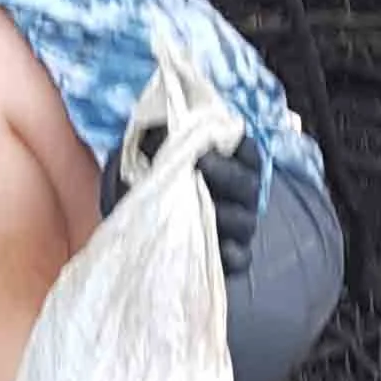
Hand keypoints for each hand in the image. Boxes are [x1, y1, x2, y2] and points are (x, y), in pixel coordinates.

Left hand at [100, 121, 262, 278]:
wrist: (131, 228)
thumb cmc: (149, 186)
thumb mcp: (152, 158)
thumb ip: (163, 139)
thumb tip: (167, 121)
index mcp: (230, 168)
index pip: (247, 153)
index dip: (236, 144)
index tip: (209, 141)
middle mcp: (239, 198)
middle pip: (248, 185)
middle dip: (227, 173)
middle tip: (200, 164)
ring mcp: (237, 230)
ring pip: (245, 222)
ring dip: (224, 214)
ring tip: (195, 209)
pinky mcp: (229, 259)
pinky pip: (240, 259)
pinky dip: (230, 255)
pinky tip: (215, 247)